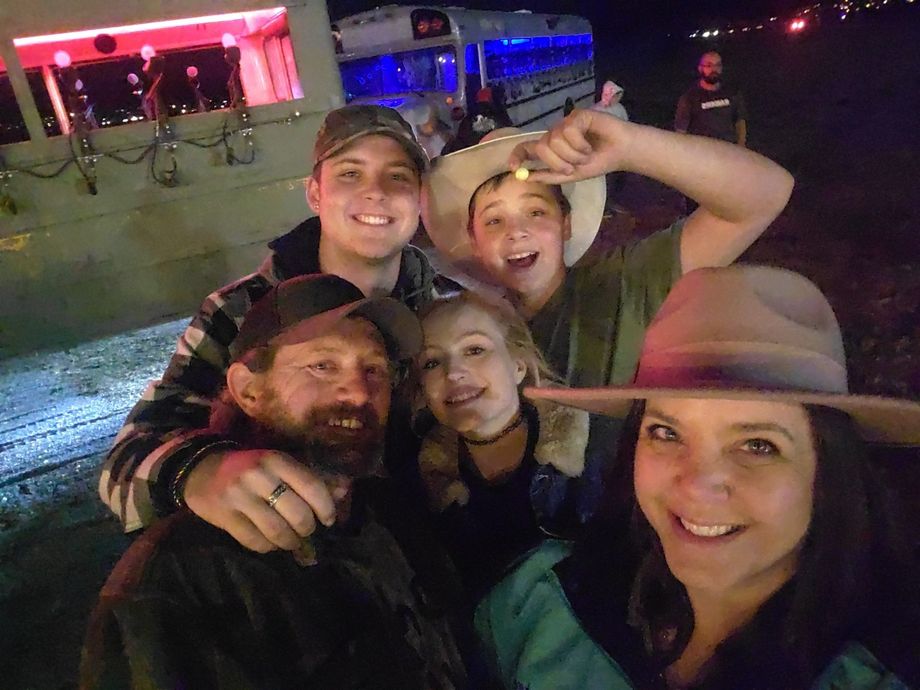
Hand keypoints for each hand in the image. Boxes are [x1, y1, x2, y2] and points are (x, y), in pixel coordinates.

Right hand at [183, 448, 341, 552]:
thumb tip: (344, 491)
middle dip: (307, 528)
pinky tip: (270, 541)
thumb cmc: (250, 467)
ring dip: (290, 542)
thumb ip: (311, 478)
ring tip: (291, 540)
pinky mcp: (225, 517)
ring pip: (278, 532)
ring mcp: (239, 497)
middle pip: (298, 514)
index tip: (329, 519)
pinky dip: (268, 547)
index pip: (311, 486)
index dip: (326, 507)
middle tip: (306, 530)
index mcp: (277, 460)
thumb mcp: (280, 465)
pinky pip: (255, 542)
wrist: (201, 468)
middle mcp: (259, 476)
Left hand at [507, 108, 635, 183]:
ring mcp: (565, 123)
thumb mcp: (571, 175)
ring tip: (586, 155)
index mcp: (551, 149)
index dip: (518, 156)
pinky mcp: (577, 115)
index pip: (527, 148)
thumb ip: (549, 176)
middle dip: (557, 163)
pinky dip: (580, 144)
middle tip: (572, 168)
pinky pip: (569, 131)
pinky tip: (589, 145)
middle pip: (541, 147)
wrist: (621, 153)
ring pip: (555, 140)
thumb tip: (526, 178)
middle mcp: (555, 134)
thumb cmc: (597, 162)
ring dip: (572, 155)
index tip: (514, 168)